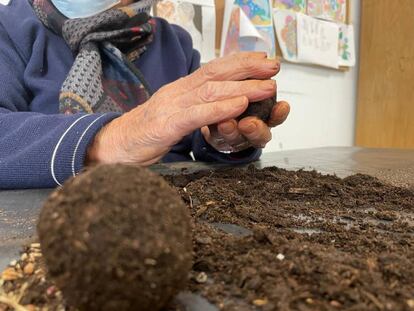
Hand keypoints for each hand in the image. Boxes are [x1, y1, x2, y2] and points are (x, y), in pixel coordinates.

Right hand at [87, 52, 285, 165]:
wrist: (113, 145)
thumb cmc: (145, 132)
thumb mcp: (172, 113)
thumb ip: (192, 105)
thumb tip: (216, 101)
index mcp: (180, 90)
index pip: (213, 70)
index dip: (239, 63)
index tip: (262, 60)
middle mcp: (178, 92)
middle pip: (216, 74)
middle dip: (248, 68)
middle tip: (274, 66)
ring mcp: (171, 107)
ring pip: (211, 92)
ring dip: (243, 88)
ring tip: (268, 86)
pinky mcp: (165, 125)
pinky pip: (196, 115)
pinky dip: (220, 109)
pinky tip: (240, 105)